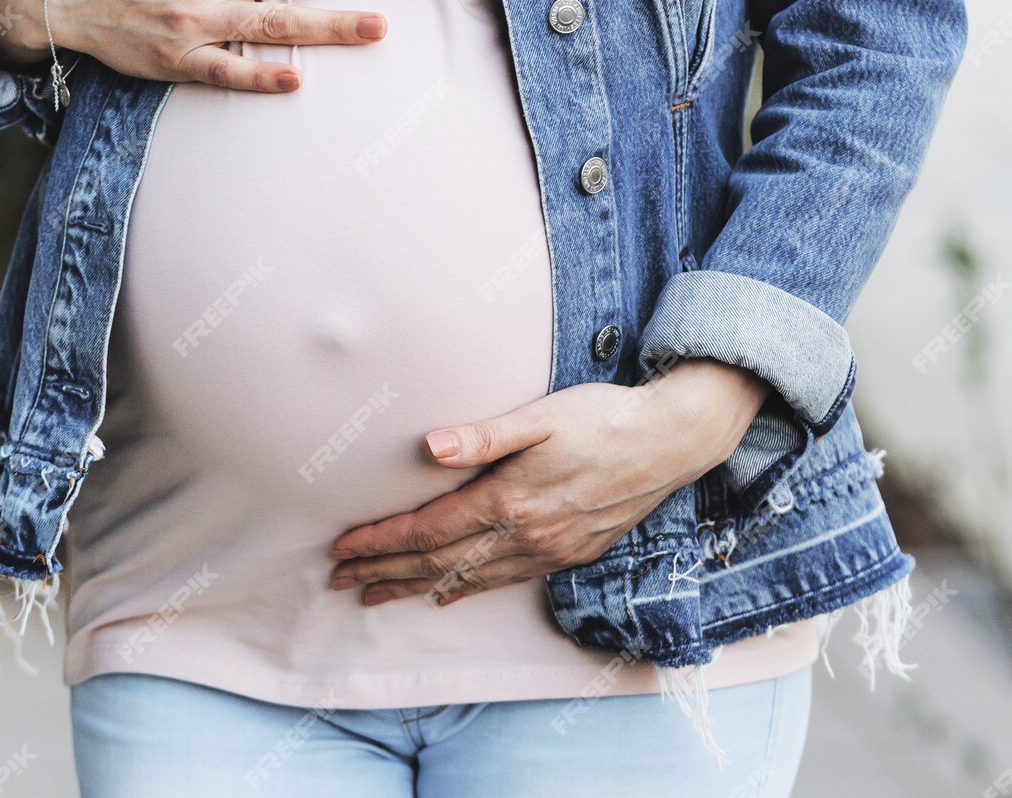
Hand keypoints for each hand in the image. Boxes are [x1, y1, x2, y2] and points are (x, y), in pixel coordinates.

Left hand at [328, 360, 768, 605]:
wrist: (671, 441)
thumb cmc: (603, 417)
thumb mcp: (542, 416)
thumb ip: (484, 435)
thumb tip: (430, 448)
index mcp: (510, 500)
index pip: (429, 530)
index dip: (382, 541)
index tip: (343, 549)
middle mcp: (525, 535)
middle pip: (439, 562)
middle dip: (386, 572)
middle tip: (341, 582)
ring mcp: (548, 550)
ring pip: (468, 579)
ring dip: (417, 587)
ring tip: (376, 596)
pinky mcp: (568, 553)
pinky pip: (504, 581)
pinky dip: (468, 590)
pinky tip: (448, 596)